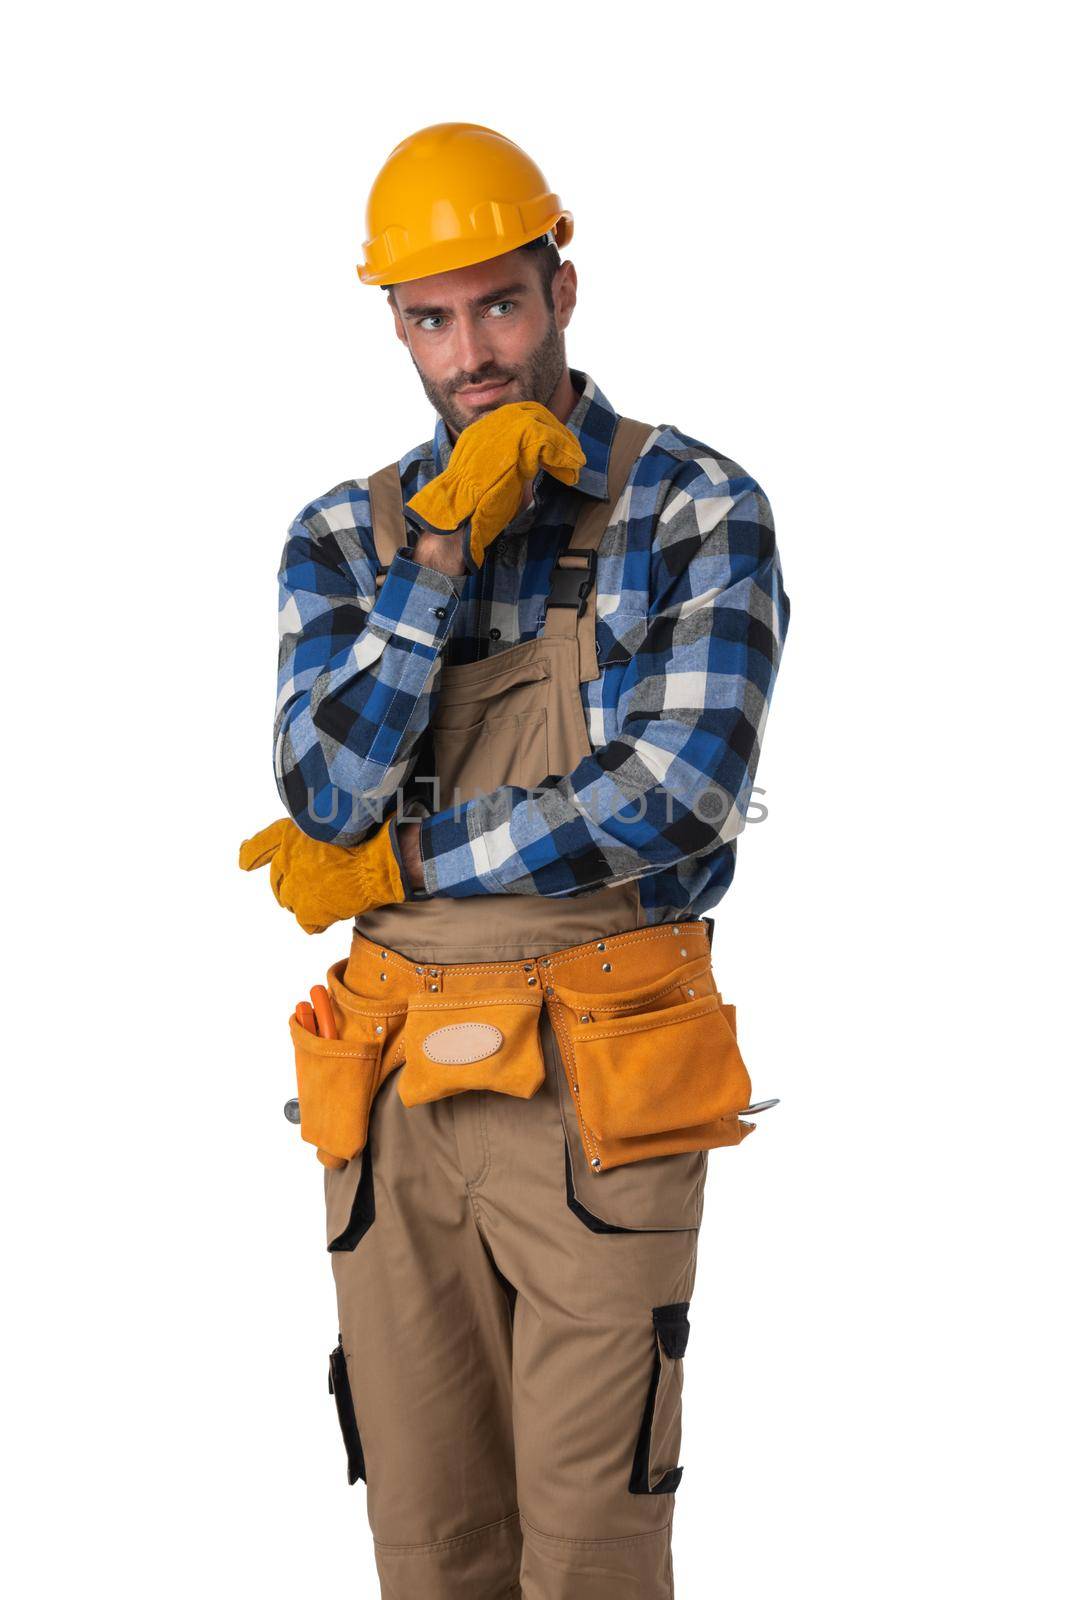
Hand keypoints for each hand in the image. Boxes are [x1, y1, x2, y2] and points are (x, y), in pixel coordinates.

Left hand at [238, 815, 406, 932]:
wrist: (377, 864)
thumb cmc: (362, 838)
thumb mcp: (329, 822)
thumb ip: (307, 829)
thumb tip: (284, 836)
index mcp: (288, 836)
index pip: (257, 849)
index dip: (249, 856)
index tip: (244, 863)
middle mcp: (285, 862)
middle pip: (277, 883)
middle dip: (292, 884)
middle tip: (317, 882)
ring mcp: (294, 890)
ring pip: (291, 904)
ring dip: (306, 901)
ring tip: (330, 893)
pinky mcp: (307, 913)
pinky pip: (307, 923)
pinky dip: (318, 920)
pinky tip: (334, 908)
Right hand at [405, 400, 584, 567]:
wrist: (458, 516)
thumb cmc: (474, 506)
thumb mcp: (494, 476)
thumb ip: (512, 461)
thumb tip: (540, 458)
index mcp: (482, 431)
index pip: (520, 413)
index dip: (543, 428)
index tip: (558, 449)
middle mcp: (489, 424)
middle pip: (534, 413)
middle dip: (558, 434)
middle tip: (574, 456)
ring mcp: (499, 430)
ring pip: (543, 426)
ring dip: (564, 447)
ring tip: (576, 466)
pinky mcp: (512, 442)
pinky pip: (546, 440)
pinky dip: (563, 456)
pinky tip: (570, 472)